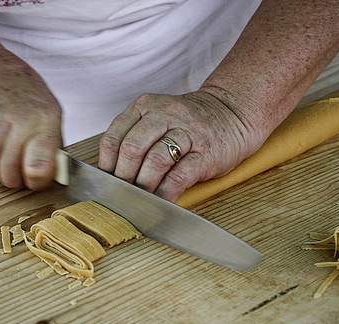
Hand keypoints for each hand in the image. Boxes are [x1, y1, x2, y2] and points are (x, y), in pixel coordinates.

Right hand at [0, 50, 61, 189]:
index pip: (40, 169)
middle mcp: (12, 125)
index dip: (40, 181)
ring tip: (3, 144)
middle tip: (20, 163)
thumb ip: (53, 144)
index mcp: (42, 120)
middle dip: (18, 177)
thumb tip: (56, 176)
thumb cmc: (20, 90)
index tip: (39, 177)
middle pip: (12, 178)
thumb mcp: (49, 108)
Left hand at [98, 89, 263, 201]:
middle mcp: (165, 114)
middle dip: (123, 178)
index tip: (106, 182)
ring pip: (155, 161)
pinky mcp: (206, 153)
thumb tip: (110, 174)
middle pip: (132, 149)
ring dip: (143, 186)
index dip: (106, 165)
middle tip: (121, 194)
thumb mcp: (157, 118)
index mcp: (146, 105)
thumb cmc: (189, 123)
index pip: (114, 137)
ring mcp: (188, 132)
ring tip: (140, 199)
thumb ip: (134, 137)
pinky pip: (179, 176)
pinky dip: (166, 193)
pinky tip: (160, 202)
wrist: (232, 114)